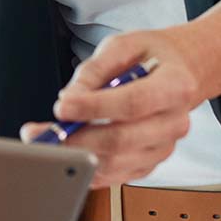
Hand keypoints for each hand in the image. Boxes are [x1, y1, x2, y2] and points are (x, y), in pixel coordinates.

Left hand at [19, 28, 206, 186]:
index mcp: (175, 87)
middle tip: (40, 133)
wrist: (180, 72)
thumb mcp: (122, 46)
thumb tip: (70, 98)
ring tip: (45, 142)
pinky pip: (115, 174)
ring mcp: (163, 147)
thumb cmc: (150, 57)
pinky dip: (86, 168)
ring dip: (75, 156)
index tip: (61, 107)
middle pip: (122, 140)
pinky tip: (65, 154)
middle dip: (76, 139)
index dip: (94, 107)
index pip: (132, 102)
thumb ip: (94, 70)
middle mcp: (174, 122)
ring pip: (116, 163)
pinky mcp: (150, 163)